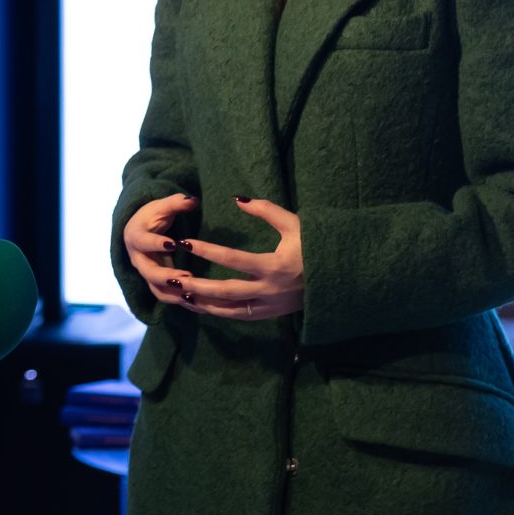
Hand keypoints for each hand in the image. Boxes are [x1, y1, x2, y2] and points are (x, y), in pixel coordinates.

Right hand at [120, 193, 200, 310]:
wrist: (140, 232)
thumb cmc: (152, 217)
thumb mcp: (162, 207)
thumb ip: (176, 203)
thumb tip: (192, 199)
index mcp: (136, 238)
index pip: (144, 242)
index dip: (156, 244)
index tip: (173, 244)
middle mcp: (138, 260)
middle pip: (149, 273)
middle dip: (167, 277)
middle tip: (189, 278)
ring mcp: (147, 275)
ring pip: (158, 291)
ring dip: (176, 296)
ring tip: (196, 297)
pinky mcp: (157, 285)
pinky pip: (168, 298)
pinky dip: (183, 303)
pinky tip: (202, 306)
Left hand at [169, 197, 304, 321]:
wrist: (341, 276)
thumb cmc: (315, 246)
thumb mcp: (294, 224)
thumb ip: (265, 210)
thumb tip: (237, 198)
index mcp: (275, 266)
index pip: (234, 260)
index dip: (207, 251)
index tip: (185, 243)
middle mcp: (271, 290)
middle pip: (226, 291)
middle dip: (198, 286)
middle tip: (172, 278)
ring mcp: (271, 306)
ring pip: (230, 310)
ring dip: (204, 304)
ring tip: (180, 294)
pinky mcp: (271, 314)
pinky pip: (240, 316)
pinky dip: (219, 312)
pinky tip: (201, 305)